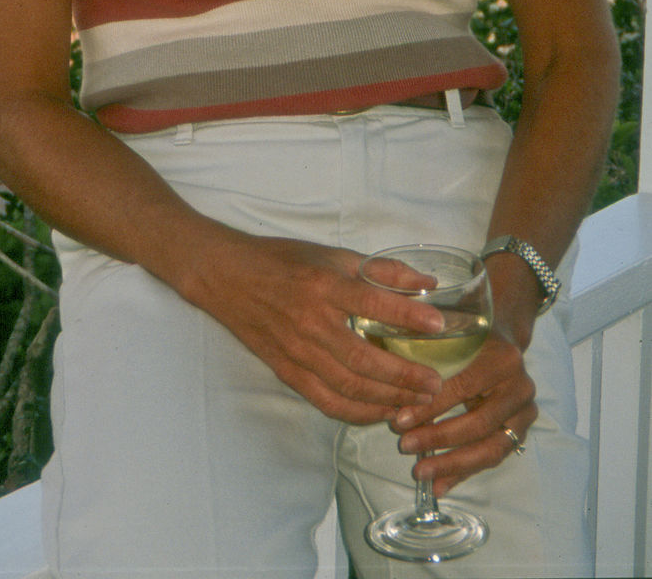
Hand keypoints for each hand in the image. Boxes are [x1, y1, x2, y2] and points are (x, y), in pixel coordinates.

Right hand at [190, 233, 446, 425]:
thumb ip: (380, 270)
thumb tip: (427, 282)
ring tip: (417, 401)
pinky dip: (357, 412)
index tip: (439, 324)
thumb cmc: (283, 261)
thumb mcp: (332, 254)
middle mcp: (311, 322)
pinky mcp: (287, 372)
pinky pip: (327, 401)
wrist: (227, 277)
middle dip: (405, 376)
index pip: (372, 302)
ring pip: (349, 387)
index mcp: (323, 286)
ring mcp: (297, 352)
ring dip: (387, 399)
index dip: (407, 314)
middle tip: (435, 383)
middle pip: (365, 359)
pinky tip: (381, 411)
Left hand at [391, 324, 537, 495]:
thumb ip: (427, 352)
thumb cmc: (466, 334)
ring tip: (421, 472)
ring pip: (490, 449)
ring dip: (452, 464)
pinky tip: (439, 485)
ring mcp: (525, 414)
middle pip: (479, 424)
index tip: (399, 420)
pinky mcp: (521, 433)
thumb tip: (390, 384)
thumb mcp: (450, 333)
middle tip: (406, 446)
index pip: (463, 387)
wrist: (501, 338)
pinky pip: (491, 459)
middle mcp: (521, 388)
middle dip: (439, 438)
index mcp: (504, 359)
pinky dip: (463, 473)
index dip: (431, 407)